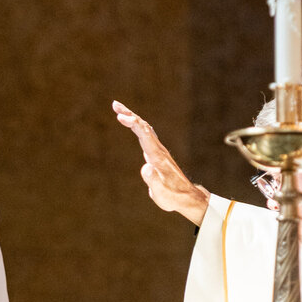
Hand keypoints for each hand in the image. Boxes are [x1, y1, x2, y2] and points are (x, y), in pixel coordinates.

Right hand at [112, 101, 208, 224]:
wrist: (187, 197)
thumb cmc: (172, 196)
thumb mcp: (160, 193)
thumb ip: (152, 180)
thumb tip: (145, 168)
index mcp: (157, 157)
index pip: (144, 135)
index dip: (132, 123)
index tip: (120, 116)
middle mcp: (159, 151)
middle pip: (144, 127)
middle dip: (130, 114)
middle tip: (115, 104)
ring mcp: (159, 152)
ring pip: (146, 129)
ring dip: (133, 118)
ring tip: (120, 111)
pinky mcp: (158, 155)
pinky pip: (147, 136)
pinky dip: (138, 127)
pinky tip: (134, 125)